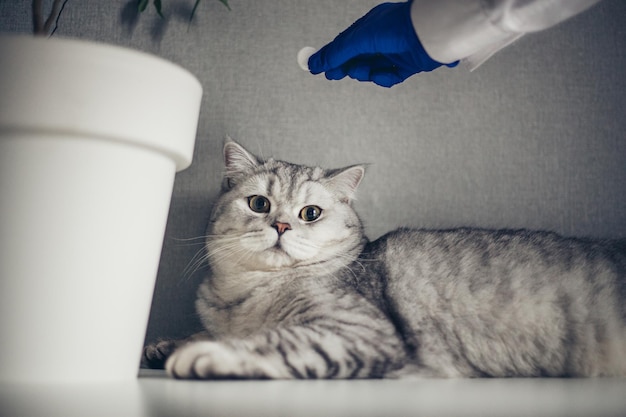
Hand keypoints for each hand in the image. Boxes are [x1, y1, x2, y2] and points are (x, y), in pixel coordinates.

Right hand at [308, 1, 457, 87]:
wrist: (429, 33)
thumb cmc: (395, 27)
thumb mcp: (359, 40)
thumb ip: (337, 53)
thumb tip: (314, 63)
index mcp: (371, 26)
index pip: (346, 43)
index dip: (332, 57)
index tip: (318, 68)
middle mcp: (383, 38)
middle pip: (357, 58)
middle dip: (346, 67)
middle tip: (333, 76)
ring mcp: (396, 53)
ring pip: (372, 69)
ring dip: (366, 72)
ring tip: (365, 71)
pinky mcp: (408, 66)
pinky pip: (390, 77)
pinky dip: (384, 78)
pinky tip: (385, 75)